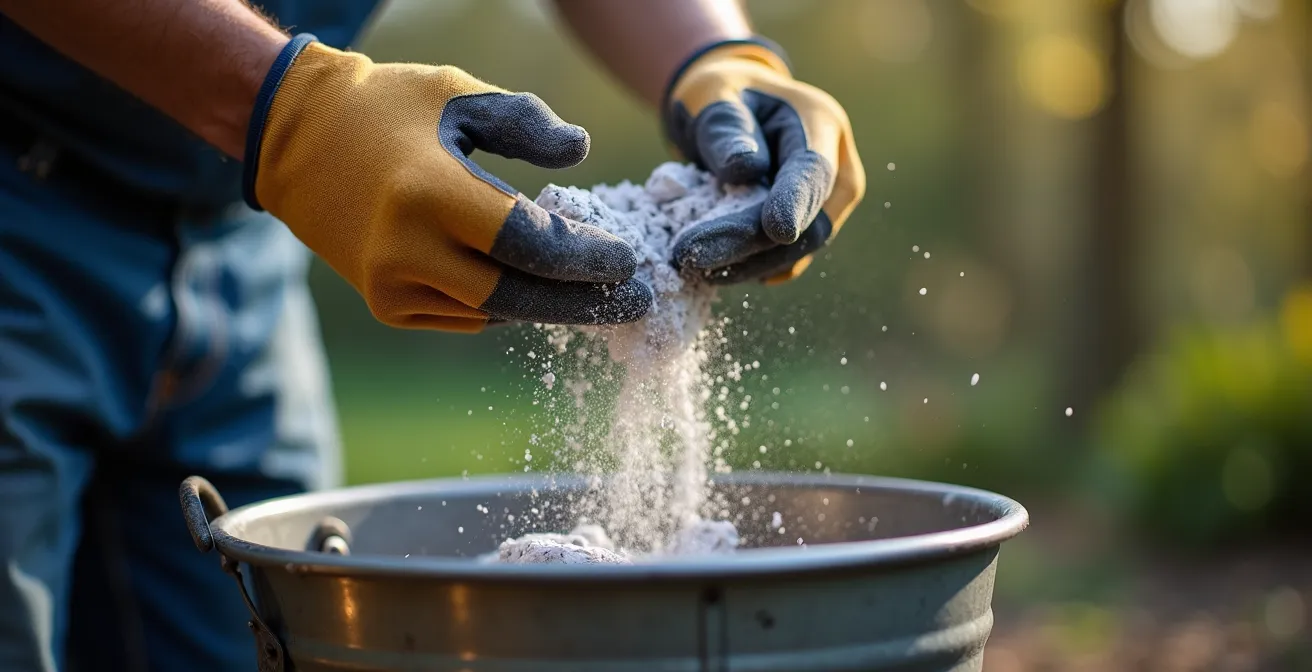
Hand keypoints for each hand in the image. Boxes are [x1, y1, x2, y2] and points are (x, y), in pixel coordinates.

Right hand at [243, 35, 651, 331]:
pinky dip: (505, 303)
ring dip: (548, 304)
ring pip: (495, 312)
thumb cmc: (387, 108)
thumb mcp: (460, 95)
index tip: (629, 259)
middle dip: (584, 303)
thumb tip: (582, 155)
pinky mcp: (386, 304)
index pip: (529, 244)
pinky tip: (537, 289)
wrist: (296, 141)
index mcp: (430, 193)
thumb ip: (528, 124)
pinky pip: (465, 315)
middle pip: (519, 296)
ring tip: (598, 295)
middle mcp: (408, 250)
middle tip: (635, 303)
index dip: (586, 259)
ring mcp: (392, 285)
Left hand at [663, 38, 865, 284]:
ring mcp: (826, 205)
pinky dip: (747, 268)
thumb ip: (726, 129)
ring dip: (746, 265)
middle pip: (811, 221)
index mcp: (820, 124)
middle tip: (691, 256)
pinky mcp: (806, 230)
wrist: (729, 113)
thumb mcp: (713, 96)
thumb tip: (744, 170)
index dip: (797, 201)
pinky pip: (782, 260)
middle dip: (752, 244)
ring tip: (690, 265)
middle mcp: (837, 168)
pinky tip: (708, 270)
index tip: (776, 229)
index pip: (815, 170)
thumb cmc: (720, 97)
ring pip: (797, 251)